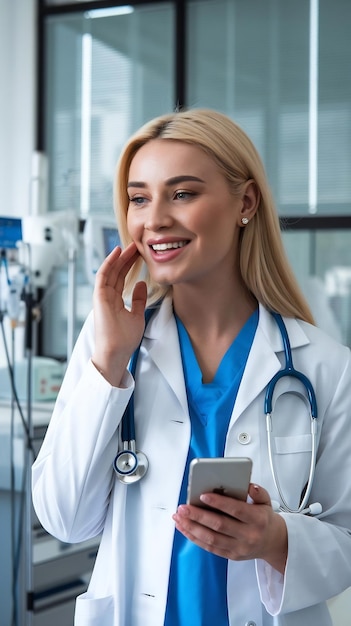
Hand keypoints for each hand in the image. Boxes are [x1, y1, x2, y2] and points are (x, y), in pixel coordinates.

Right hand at [92, 242, 146, 385]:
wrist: (117, 351)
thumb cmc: (125, 339)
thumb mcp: (137, 315)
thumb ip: (139, 300)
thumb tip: (141, 284)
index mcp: (115, 301)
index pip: (122, 278)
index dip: (130, 265)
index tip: (139, 255)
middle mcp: (107, 297)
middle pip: (116, 272)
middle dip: (126, 258)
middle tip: (137, 245)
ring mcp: (102, 296)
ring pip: (110, 271)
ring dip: (119, 257)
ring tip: (130, 246)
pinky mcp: (99, 297)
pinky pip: (102, 275)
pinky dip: (109, 263)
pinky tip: (117, 253)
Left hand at [172, 483, 287, 573]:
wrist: (273, 543)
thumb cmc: (265, 519)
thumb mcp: (267, 502)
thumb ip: (258, 492)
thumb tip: (249, 485)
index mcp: (257, 520)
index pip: (236, 510)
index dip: (219, 503)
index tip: (203, 495)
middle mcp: (248, 536)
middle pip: (219, 525)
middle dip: (198, 515)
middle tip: (183, 507)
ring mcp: (239, 548)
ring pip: (211, 539)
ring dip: (192, 527)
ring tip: (179, 517)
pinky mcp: (231, 555)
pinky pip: (210, 548)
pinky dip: (194, 538)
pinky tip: (184, 528)